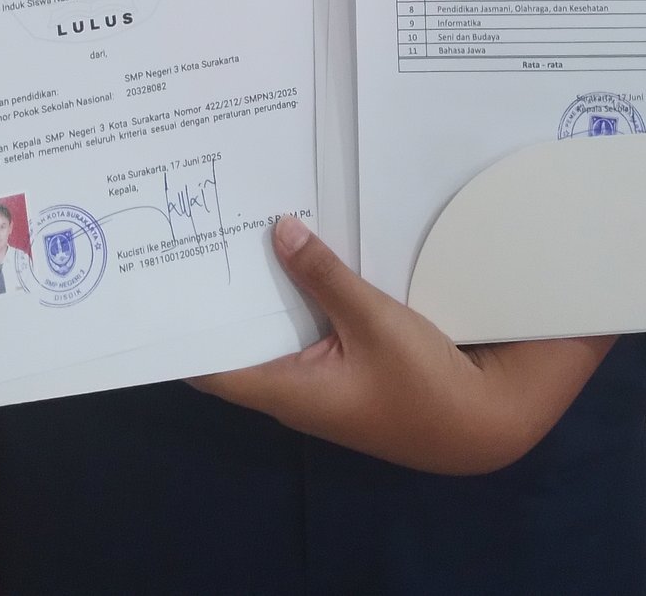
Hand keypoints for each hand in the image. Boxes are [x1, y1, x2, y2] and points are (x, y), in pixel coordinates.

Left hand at [192, 216, 613, 474]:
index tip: (157, 283)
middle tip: (194, 229)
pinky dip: (295, 289)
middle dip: (222, 290)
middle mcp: (295, 387)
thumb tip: (275, 230)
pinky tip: (291, 247)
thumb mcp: (375, 321)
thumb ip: (325, 276)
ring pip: (275, 326)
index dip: (182, 331)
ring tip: (233, 226)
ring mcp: (321, 377)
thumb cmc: (424, 384)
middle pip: (241, 339)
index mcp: (288, 390)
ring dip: (260, 285)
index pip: (213, 367)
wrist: (487, 420)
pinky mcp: (347, 363)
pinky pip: (307, 323)